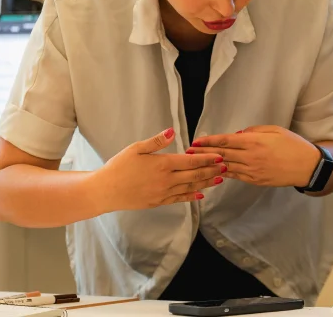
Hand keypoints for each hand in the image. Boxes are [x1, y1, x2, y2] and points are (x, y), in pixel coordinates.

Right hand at [90, 128, 225, 211]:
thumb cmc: (119, 166)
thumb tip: (173, 131)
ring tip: (220, 178)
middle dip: (212, 170)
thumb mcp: (136, 148)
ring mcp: (164, 192)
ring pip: (190, 187)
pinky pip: (180, 198)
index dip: (207, 158)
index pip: (191, 160)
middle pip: (195, 174)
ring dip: (206, 182)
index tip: (219, 155)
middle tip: (226, 166)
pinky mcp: (159, 202)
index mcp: (163, 164)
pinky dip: (192, 196)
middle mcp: (167, 180)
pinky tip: (201, 194)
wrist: (106, 191)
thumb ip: (157, 141)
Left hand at [188, 125, 319, 187]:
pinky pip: (236, 176)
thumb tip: (238, 134)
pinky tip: (216, 171)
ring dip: (210, 165)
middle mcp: (250, 157)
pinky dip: (225, 173)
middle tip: (189, 152)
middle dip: (203, 153)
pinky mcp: (256, 181)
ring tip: (197, 163)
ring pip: (226, 167)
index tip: (196, 141)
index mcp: (254, 142)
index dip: (209, 141)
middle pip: (222, 154)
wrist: (308, 167)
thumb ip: (255, 131)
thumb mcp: (275, 130)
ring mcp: (252, 171)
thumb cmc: (294, 145)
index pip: (226, 141)